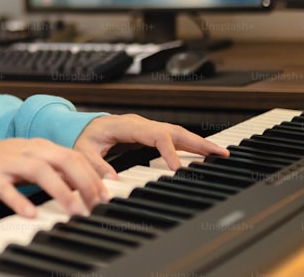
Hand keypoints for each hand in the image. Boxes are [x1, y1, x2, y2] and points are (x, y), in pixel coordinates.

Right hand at [0, 138, 110, 217]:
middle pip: (62, 159)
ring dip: (60, 191)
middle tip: (94, 204)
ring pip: (39, 171)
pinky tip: (31, 214)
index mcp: (42, 146)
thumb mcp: (36, 162)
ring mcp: (10, 162)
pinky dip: (19, 201)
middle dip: (83, 181)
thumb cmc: (7, 162)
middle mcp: (28, 151)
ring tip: (73, 210)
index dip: (93, 175)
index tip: (105, 195)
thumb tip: (86, 184)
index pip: (74, 156)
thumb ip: (59, 171)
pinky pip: (6, 188)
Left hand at [74, 114, 229, 171]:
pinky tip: (204, 154)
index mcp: (126, 125)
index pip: (155, 135)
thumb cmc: (85, 138)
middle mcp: (141, 124)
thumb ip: (95, 165)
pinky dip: (190, 145)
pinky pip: (174, 138)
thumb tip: (113, 180)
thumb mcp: (82, 151)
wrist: (84, 126)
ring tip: (220, 154)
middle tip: (219, 154)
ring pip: (178, 133)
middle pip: (174, 130)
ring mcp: (147, 127)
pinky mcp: (151, 134)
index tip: (177, 169)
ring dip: (199, 143)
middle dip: (197, 142)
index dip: (169, 151)